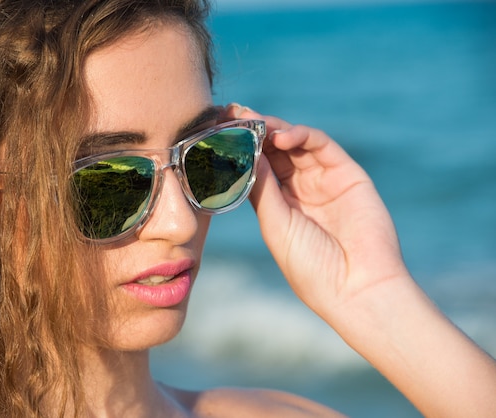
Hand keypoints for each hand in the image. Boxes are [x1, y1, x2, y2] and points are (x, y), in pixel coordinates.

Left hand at [224, 104, 495, 417]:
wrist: (357, 287)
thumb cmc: (311, 265)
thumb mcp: (276, 224)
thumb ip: (262, 187)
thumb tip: (245, 151)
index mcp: (279, 205)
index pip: (255, 168)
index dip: (237, 149)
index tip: (215, 131)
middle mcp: (300, 189)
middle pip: (272, 151)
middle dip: (251, 131)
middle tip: (230, 114)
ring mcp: (323, 180)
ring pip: (294, 143)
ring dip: (272, 129)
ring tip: (253, 123)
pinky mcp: (347, 173)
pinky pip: (321, 145)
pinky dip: (300, 135)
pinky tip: (280, 137)